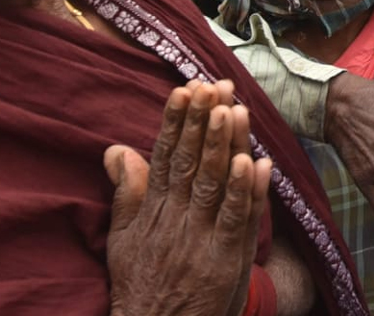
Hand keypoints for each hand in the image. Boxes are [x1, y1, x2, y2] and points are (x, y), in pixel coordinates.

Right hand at [106, 81, 271, 315]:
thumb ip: (126, 192)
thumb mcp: (123, 240)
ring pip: (215, 183)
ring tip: (233, 109)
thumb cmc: (141, 286)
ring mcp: (201, 239)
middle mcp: (175, 220)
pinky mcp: (225, 261)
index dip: (175, 122)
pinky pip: (238, 220)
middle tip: (212, 86)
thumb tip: (116, 148)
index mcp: (153, 211)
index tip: (184, 90)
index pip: (164, 157)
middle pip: (191, 162)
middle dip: (202, 122)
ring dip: (225, 145)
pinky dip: (248, 191)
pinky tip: (256, 162)